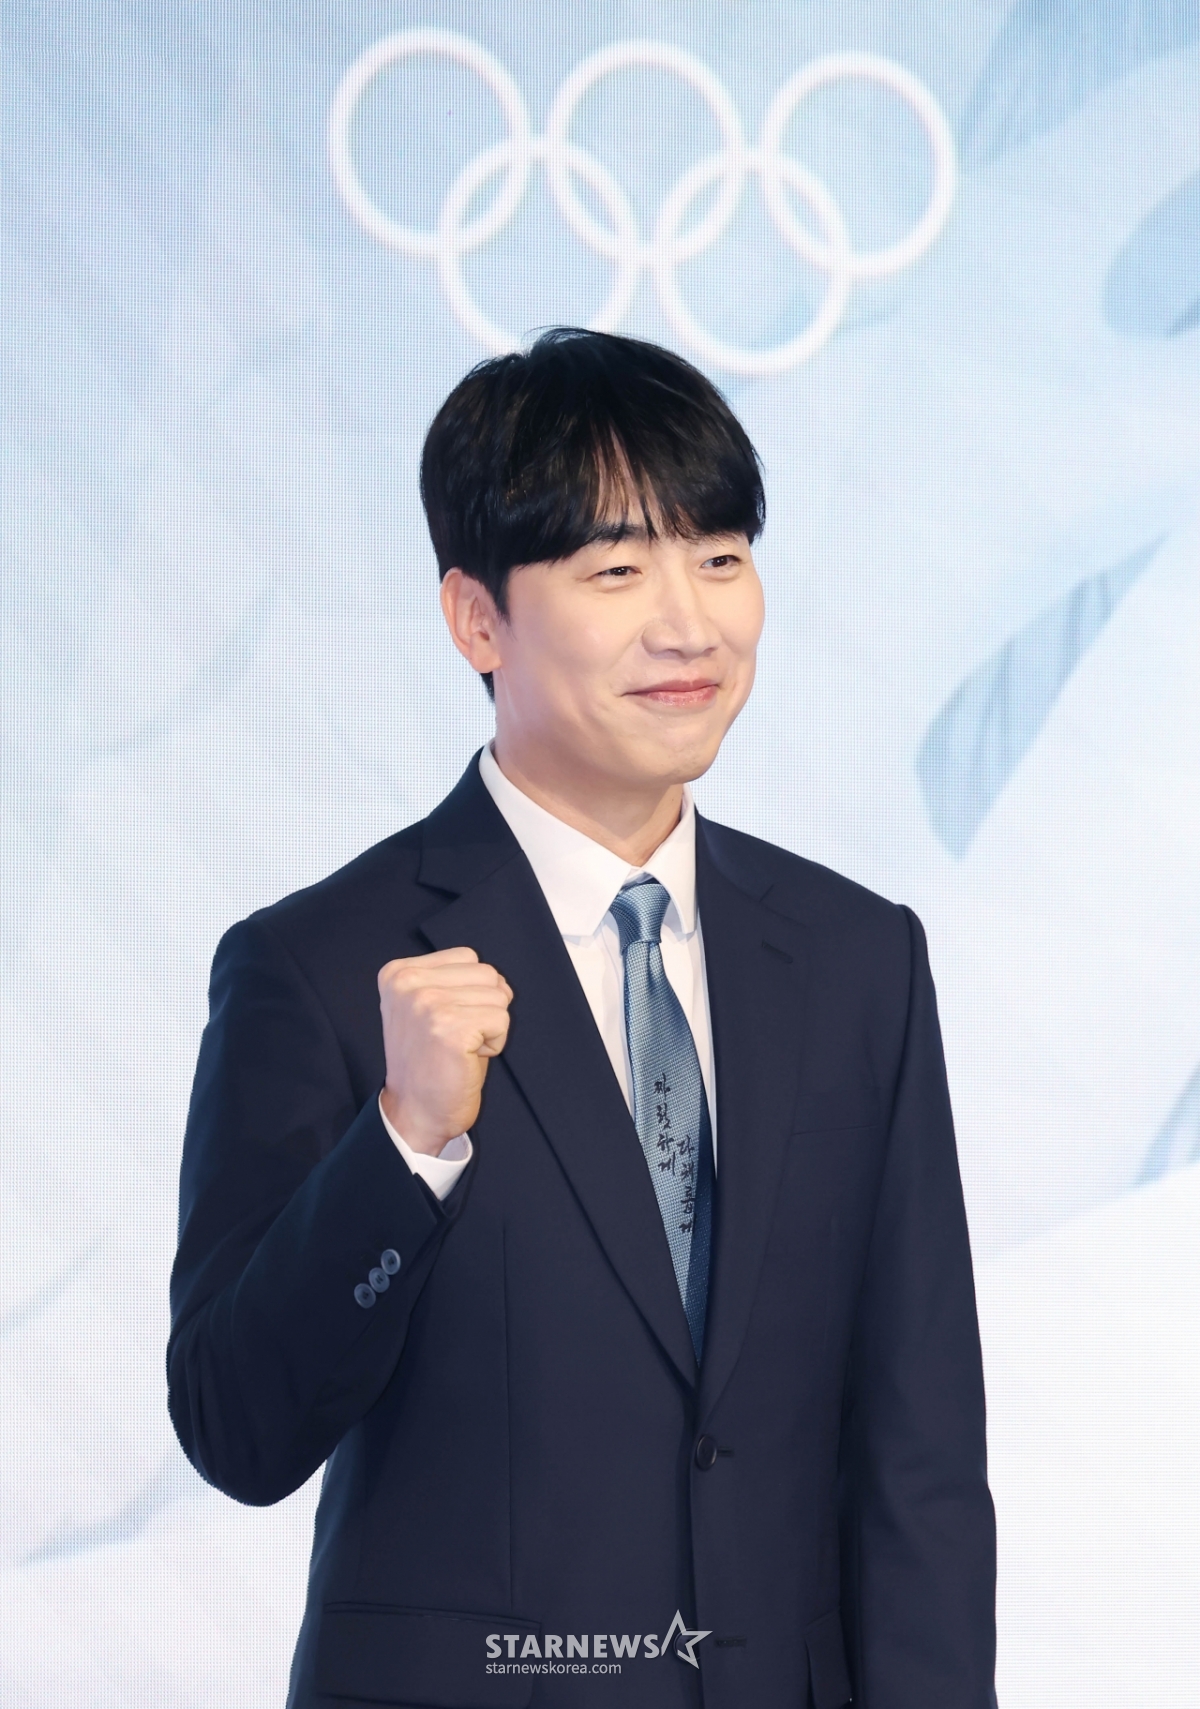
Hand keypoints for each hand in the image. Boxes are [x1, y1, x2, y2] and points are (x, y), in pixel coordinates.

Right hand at [378, 947, 512, 1154]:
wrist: (415, 1113)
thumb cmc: (428, 1063)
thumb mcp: (426, 1007)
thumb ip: (452, 981)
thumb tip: (500, 979)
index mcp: (398, 973)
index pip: (467, 956)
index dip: (470, 991)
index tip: (444, 1021)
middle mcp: (408, 983)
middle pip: (487, 973)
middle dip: (484, 1007)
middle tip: (455, 1037)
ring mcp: (428, 1004)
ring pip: (499, 996)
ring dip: (489, 1026)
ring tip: (460, 1048)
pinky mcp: (451, 1028)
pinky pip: (502, 1020)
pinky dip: (494, 1043)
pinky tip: (468, 1058)